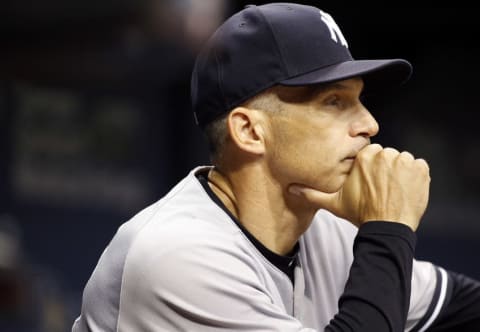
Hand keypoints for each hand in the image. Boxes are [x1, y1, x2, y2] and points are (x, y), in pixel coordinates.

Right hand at [289, 144, 430, 230]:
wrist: (387, 228)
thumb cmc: (360, 214)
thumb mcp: (334, 203)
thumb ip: (313, 193)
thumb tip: (291, 190)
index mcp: (365, 157)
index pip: (371, 154)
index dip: (372, 170)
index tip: (372, 183)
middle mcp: (384, 154)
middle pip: (388, 156)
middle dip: (387, 170)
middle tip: (383, 190)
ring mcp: (404, 161)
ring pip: (403, 161)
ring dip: (402, 174)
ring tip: (395, 192)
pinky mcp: (420, 169)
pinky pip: (419, 167)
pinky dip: (416, 178)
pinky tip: (407, 191)